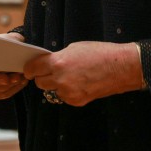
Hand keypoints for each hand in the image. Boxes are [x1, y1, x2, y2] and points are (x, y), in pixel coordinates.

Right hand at [0, 32, 28, 100]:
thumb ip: (2, 41)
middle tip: (6, 78)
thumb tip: (8, 45)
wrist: (8, 49)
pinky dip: (14, 87)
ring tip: (18, 77)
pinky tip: (22, 80)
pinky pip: (3, 94)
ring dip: (7, 85)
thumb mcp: (0, 38)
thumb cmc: (0, 42)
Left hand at [23, 41, 142, 106]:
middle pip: (39, 82)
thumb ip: (58, 58)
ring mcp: (68, 93)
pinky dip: (67, 91)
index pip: (33, 68)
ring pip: (51, 91)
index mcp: (58, 62)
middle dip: (42, 76)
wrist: (121, 68)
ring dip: (54, 85)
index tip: (29, 69)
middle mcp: (61, 79)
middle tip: (50, 71)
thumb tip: (48, 64)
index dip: (30, 68)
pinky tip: (78, 83)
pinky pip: (63, 97)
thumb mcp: (74, 48)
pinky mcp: (76, 101)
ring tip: (68, 76)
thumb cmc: (99, 53)